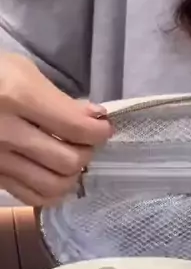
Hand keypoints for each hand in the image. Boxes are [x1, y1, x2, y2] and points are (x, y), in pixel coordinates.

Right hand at [0, 53, 111, 205]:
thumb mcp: (20, 71)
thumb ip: (59, 99)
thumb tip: (94, 118)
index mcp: (16, 96)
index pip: (75, 127)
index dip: (98, 131)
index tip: (103, 128)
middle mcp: (6, 132)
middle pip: (67, 161)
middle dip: (85, 153)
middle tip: (84, 143)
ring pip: (52, 186)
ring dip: (71, 176)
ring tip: (70, 161)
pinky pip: (32, 197)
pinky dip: (51, 192)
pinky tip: (53, 176)